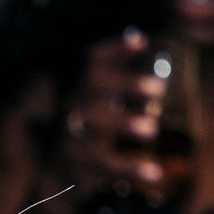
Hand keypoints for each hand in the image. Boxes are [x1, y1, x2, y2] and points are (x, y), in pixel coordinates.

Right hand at [58, 29, 169, 192]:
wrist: (54, 173)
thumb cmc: (86, 130)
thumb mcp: (96, 103)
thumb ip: (116, 81)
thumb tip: (141, 40)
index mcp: (79, 86)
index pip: (93, 61)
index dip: (115, 49)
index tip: (141, 41)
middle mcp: (71, 106)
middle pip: (94, 88)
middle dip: (126, 84)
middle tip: (159, 88)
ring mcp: (70, 134)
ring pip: (94, 125)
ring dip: (124, 124)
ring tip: (152, 129)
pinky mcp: (74, 164)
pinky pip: (103, 164)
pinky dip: (130, 168)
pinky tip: (155, 173)